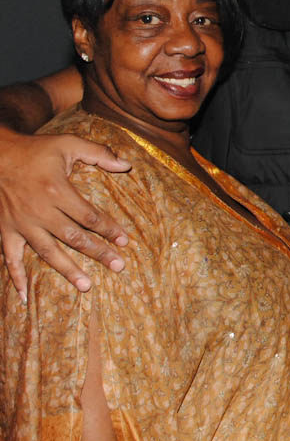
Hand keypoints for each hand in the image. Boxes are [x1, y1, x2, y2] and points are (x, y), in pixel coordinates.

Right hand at [0, 130, 130, 300]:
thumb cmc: (34, 150)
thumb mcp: (68, 143)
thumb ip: (98, 153)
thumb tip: (127, 164)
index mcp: (57, 190)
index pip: (89, 216)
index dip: (109, 229)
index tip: (125, 241)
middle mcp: (39, 210)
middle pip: (74, 237)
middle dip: (98, 252)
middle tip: (118, 266)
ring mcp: (21, 223)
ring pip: (47, 251)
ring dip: (67, 270)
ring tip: (86, 286)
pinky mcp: (4, 229)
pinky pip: (10, 258)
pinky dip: (16, 278)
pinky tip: (25, 297)